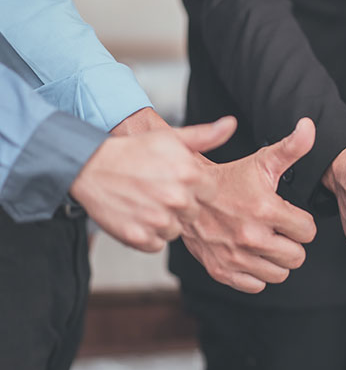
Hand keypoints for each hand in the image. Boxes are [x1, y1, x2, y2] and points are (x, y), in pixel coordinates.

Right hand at [71, 117, 236, 251]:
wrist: (89, 165)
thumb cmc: (133, 151)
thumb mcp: (171, 138)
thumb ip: (205, 135)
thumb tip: (231, 124)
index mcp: (190, 174)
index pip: (209, 194)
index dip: (194, 188)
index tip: (176, 181)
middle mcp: (177, 198)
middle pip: (192, 214)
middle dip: (179, 205)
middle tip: (156, 190)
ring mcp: (158, 219)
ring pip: (175, 231)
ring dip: (163, 221)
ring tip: (145, 202)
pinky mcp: (139, 237)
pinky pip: (156, 244)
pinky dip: (147, 235)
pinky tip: (136, 215)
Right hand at [181, 118, 316, 292]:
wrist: (188, 196)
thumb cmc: (229, 178)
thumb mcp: (262, 161)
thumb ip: (292, 147)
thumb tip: (309, 126)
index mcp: (266, 210)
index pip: (308, 232)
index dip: (301, 223)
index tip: (287, 214)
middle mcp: (252, 237)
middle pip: (297, 257)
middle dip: (292, 243)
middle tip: (278, 230)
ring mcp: (236, 257)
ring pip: (280, 274)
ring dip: (276, 260)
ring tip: (266, 241)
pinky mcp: (222, 271)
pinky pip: (257, 285)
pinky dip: (257, 273)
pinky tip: (250, 254)